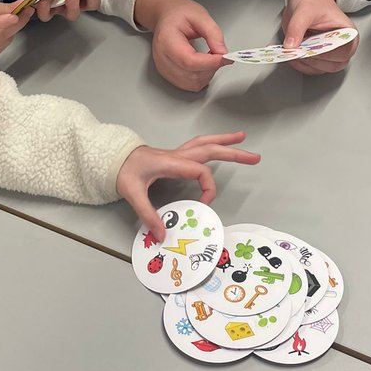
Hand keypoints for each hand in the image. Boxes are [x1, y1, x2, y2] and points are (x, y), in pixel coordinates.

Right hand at [0, 0, 34, 62]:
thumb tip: (20, 5)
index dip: (1, 22)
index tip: (15, 15)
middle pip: (0, 35)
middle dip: (17, 23)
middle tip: (28, 10)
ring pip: (4, 41)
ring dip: (13, 29)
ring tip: (14, 18)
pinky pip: (2, 47)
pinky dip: (7, 37)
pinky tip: (4, 29)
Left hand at [116, 133, 260, 238]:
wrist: (114, 157)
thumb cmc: (123, 171)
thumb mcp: (132, 194)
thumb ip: (148, 214)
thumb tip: (162, 234)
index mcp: (171, 163)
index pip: (200, 170)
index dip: (208, 187)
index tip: (204, 203)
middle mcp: (178, 155)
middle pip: (211, 149)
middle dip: (234, 152)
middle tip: (255, 157)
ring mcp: (178, 153)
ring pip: (206, 143)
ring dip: (225, 140)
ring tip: (243, 137)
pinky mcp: (176, 155)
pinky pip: (199, 146)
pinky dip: (212, 143)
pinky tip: (220, 143)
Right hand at [136, 0, 230, 91]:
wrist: (166, 16)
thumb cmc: (179, 14)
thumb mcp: (200, 16)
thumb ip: (213, 34)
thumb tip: (222, 53)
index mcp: (167, 40)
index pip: (190, 61)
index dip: (210, 63)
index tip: (225, 57)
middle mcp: (162, 58)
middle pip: (192, 75)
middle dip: (211, 68)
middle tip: (219, 54)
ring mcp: (164, 68)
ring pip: (192, 84)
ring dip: (207, 74)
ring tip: (210, 58)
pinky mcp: (169, 75)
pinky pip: (189, 85)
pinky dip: (201, 78)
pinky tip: (203, 65)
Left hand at [281, 0, 357, 75]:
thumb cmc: (313, 1)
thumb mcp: (304, 10)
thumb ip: (297, 27)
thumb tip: (291, 45)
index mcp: (348, 32)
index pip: (344, 50)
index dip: (327, 53)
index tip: (310, 49)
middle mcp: (342, 45)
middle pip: (334, 64)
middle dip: (314, 60)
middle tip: (298, 51)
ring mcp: (331, 53)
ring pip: (322, 69)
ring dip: (305, 64)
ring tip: (292, 52)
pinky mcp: (318, 57)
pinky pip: (311, 68)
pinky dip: (300, 65)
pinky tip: (290, 55)